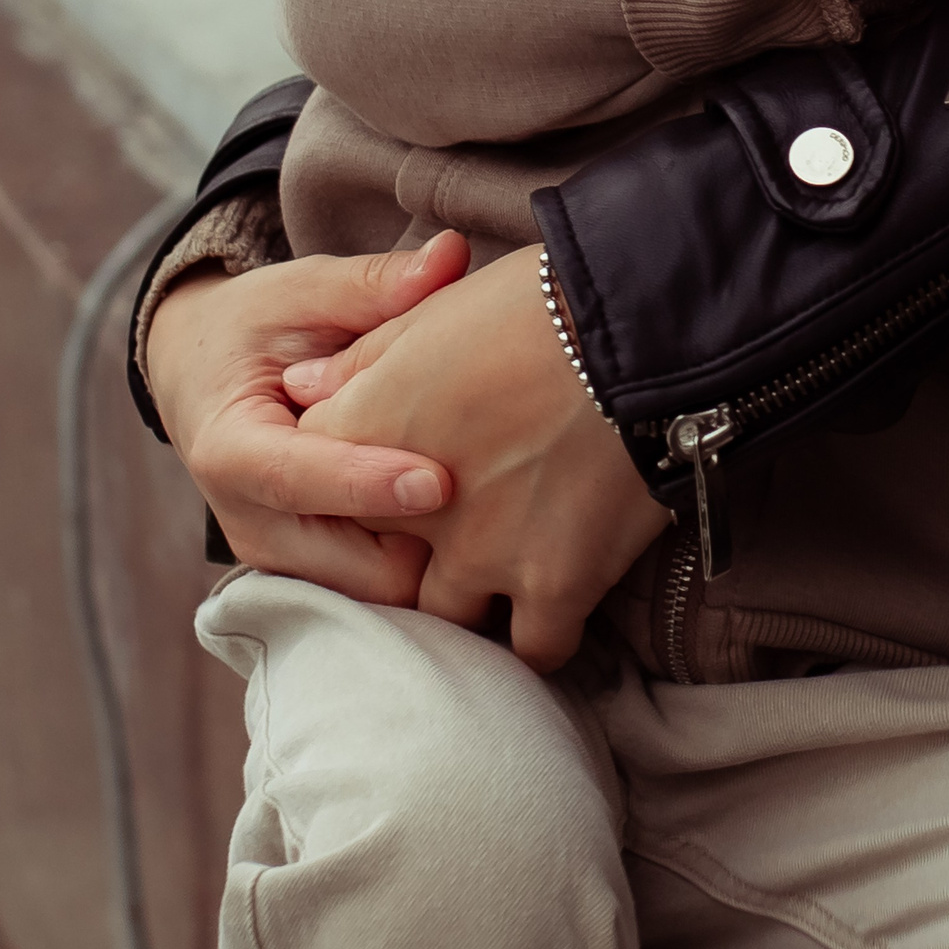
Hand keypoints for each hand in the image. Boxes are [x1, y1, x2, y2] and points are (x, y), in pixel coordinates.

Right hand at [146, 233, 469, 603]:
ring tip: (507, 504)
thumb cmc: (256, 330)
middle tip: (503, 490)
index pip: (297, 478)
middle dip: (424, 541)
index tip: (439, 480)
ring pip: (380, 593)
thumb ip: (373, 283)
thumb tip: (450, 255)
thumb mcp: (299, 292)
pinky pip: (387, 593)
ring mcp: (284, 560)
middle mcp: (250, 521)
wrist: (207, 382)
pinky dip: (435, 565)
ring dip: (441, 560)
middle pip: (351, 563)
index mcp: (230, 448)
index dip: (367, 483)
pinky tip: (489, 520)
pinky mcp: (316, 578)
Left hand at [284, 246, 671, 671]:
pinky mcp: (554, 585)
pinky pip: (534, 645)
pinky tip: (552, 607)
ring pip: (451, 613)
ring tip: (506, 565)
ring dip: (472, 594)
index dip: (355, 460)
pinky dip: (540, 635)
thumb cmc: (541, 302)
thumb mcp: (436, 308)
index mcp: (373, 430)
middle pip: (383, 551)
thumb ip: (362, 358)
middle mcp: (415, 507)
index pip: (320, 467)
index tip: (395, 452)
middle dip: (411, 540)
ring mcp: (484, 555)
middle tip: (462, 509)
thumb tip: (304, 385)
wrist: (644, 334)